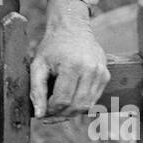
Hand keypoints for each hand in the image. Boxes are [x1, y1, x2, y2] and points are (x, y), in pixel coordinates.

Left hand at [30, 0, 109, 119]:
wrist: (73, 27)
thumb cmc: (53, 46)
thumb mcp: (38, 64)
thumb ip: (36, 89)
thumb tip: (39, 114)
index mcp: (72, 65)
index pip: (63, 100)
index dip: (51, 110)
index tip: (42, 112)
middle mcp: (91, 70)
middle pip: (76, 106)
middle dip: (61, 114)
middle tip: (48, 115)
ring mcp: (101, 73)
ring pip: (87, 106)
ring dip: (71, 112)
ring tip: (57, 110)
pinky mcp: (106, 76)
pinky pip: (94, 99)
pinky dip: (81, 104)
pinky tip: (69, 101)